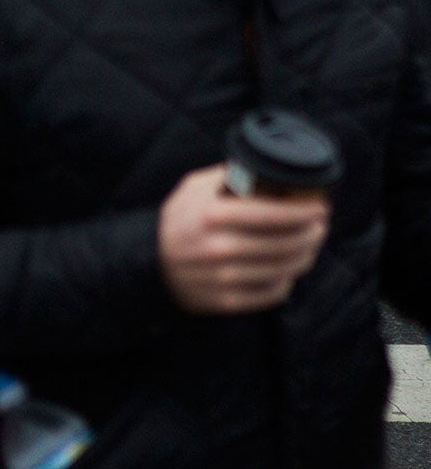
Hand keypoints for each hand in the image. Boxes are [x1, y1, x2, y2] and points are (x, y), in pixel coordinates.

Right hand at [158, 164, 328, 314]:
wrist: (148, 262)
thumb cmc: (177, 221)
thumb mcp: (192, 188)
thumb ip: (226, 177)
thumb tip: (264, 167)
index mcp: (211, 215)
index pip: (271, 214)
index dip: (302, 211)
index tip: (319, 207)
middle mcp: (218, 247)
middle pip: (284, 243)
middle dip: (311, 234)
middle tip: (319, 226)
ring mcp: (223, 277)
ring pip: (283, 269)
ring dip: (305, 257)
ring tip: (309, 246)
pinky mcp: (226, 301)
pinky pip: (272, 293)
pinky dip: (286, 282)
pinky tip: (287, 270)